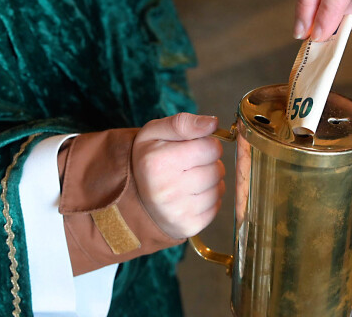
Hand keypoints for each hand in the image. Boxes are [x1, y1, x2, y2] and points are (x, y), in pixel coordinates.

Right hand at [132, 113, 224, 238]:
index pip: (210, 148)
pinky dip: (209, 199)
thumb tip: (213, 123)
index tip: (191, 148)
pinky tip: (191, 196)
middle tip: (190, 166)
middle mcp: (166, 190)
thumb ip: (184, 123)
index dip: (205, 145)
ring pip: (219, 188)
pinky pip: (216, 207)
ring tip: (190, 180)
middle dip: (209, 164)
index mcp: (157, 162)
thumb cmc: (149, 161)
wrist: (132, 198)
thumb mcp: (155, 133)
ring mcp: (177, 212)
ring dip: (210, 182)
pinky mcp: (188, 227)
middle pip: (217, 169)